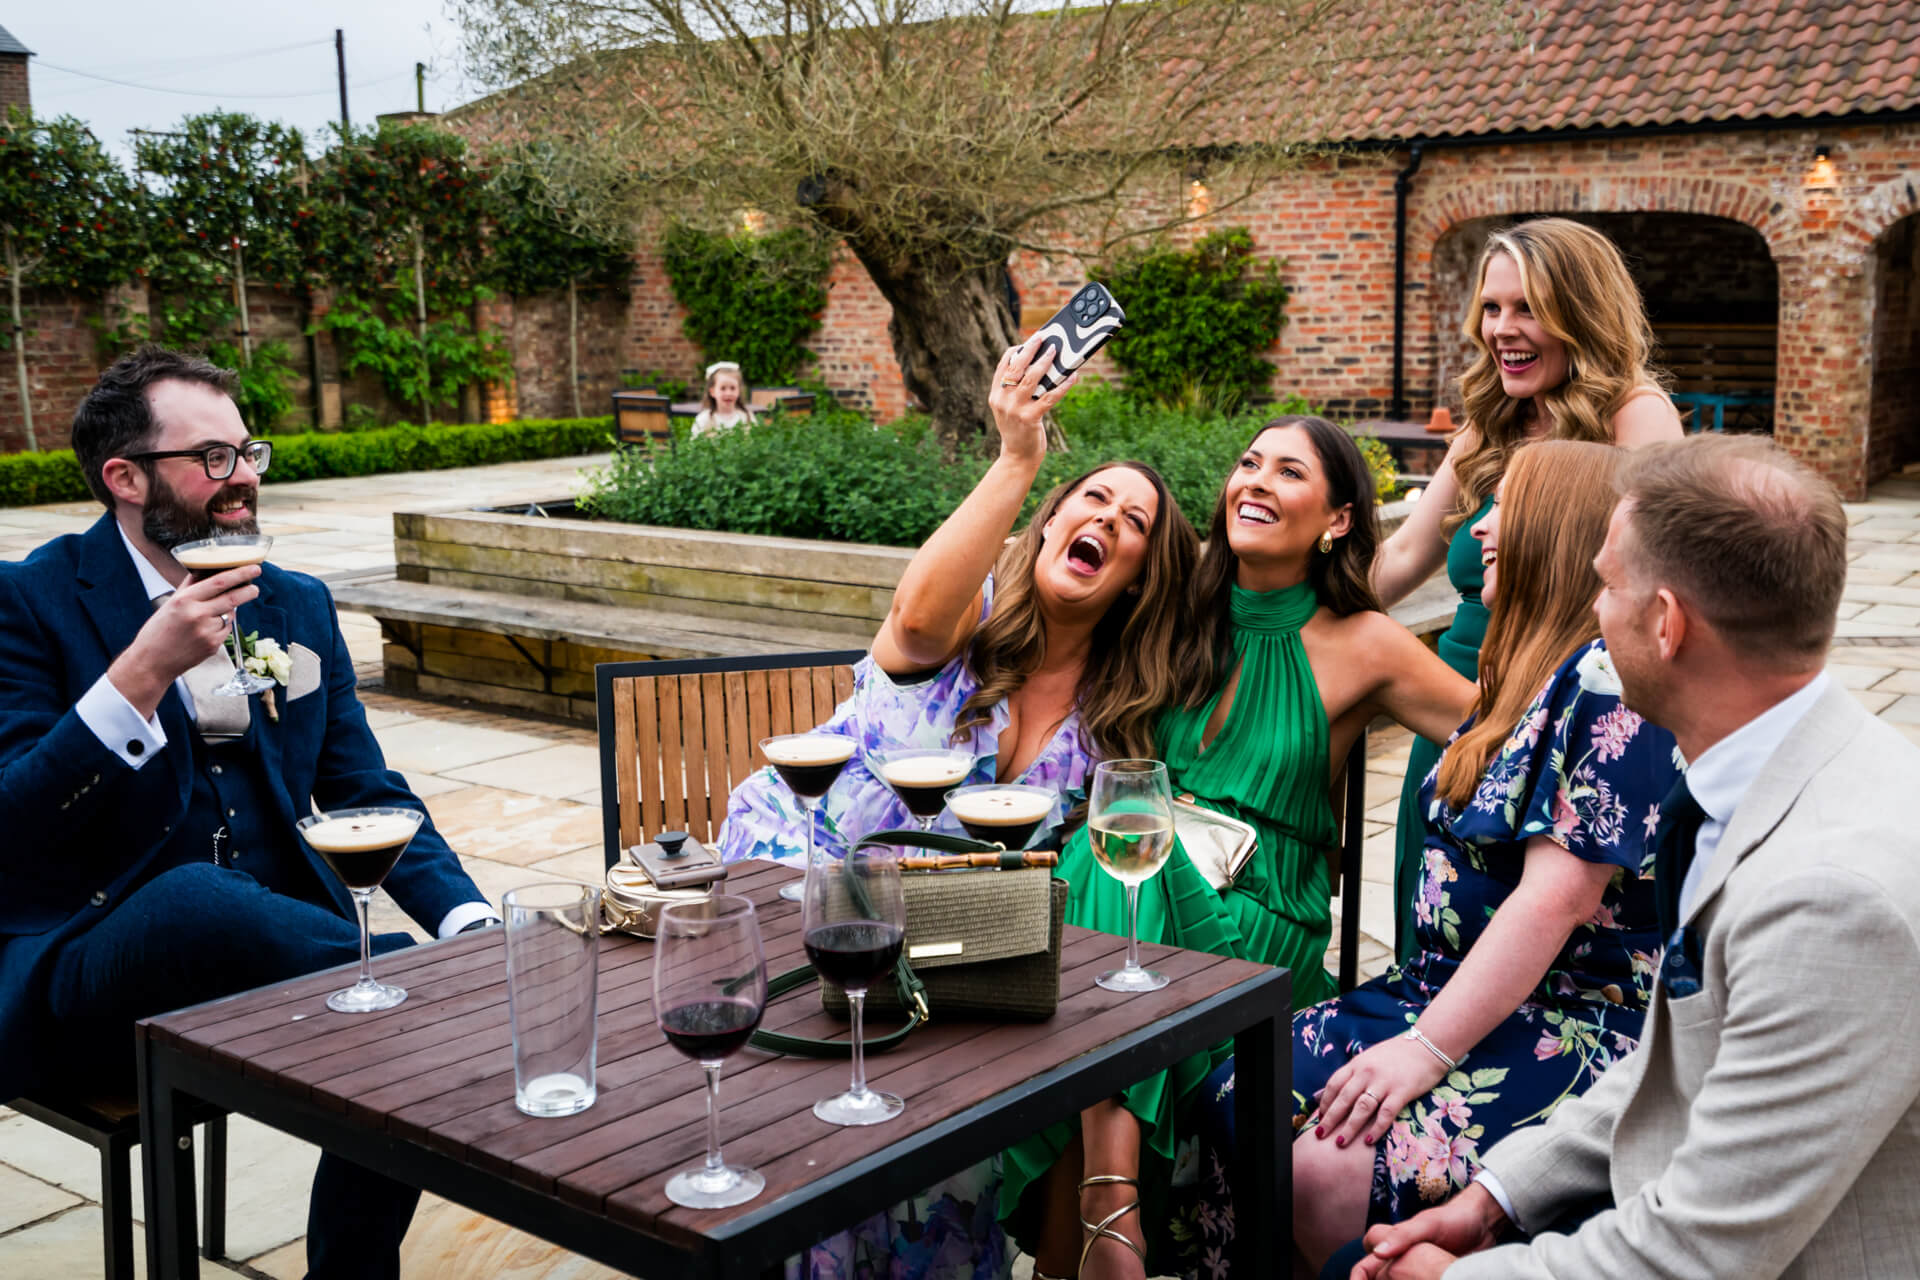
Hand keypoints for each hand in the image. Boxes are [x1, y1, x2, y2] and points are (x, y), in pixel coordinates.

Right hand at [106, 564, 260, 717]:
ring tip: (207, 618)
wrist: (151, 662)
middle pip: (233, 598)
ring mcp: (207, 632)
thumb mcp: (171, 603)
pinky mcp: (213, 646)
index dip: (240, 573)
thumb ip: (191, 587)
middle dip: (248, 591)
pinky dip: (222, 626)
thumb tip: (208, 569)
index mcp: (185, 600)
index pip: (219, 582)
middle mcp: (197, 615)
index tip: (254, 568)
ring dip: (227, 612)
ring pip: (230, 615)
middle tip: (254, 588)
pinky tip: (205, 631)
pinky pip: (226, 630)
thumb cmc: (158, 631)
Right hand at [986, 340, 1076, 463]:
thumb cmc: (1018, 428)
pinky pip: (1050, 397)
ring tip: (1055, 351)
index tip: (1028, 341)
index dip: (1015, 351)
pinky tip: (1073, 377)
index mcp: (996, 395)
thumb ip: (1017, 389)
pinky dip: (1063, 385)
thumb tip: (1042, 365)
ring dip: (1045, 362)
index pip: (1003, 366)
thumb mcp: (1010, 407)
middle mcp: (1002, 400)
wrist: (1017, 457)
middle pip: (1016, 368)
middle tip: (1042, 338)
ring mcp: (1015, 409)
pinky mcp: (1030, 418)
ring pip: (1031, 379)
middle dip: (1030, 350)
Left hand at [1310, 1032, 1452, 1147]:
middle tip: (1320, 1134)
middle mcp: (1367, 1073)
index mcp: (1357, 1064)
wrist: (1427, 1046)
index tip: (1320, 1117)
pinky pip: (1385, 1113)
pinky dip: (1376, 1128)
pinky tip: (1368, 1140)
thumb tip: (1334, 1090)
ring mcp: (1384, 1082)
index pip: (1334, 1084)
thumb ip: (1354, 1073)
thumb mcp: (1369, 1058)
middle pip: (1343, 1098)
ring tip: (1339, 1142)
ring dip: (1349, 1127)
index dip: (1325, 1102)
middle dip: (1330, 1118)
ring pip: (1361, 1108)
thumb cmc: (1397, 1054)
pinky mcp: (1401, 1092)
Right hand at [1351, 1185, 1507, 1277]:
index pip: (1369, 1252)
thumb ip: (1403, 1236)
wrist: (1486, 1226)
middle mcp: (1405, 1255)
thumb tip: (1377, 1252)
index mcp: (1397, 1240)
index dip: (1361, 1270)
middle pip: (1379, 1272)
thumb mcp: (1428, 1225)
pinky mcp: (1435, 1276)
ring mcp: (1419, 1268)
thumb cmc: (1454, 1219)